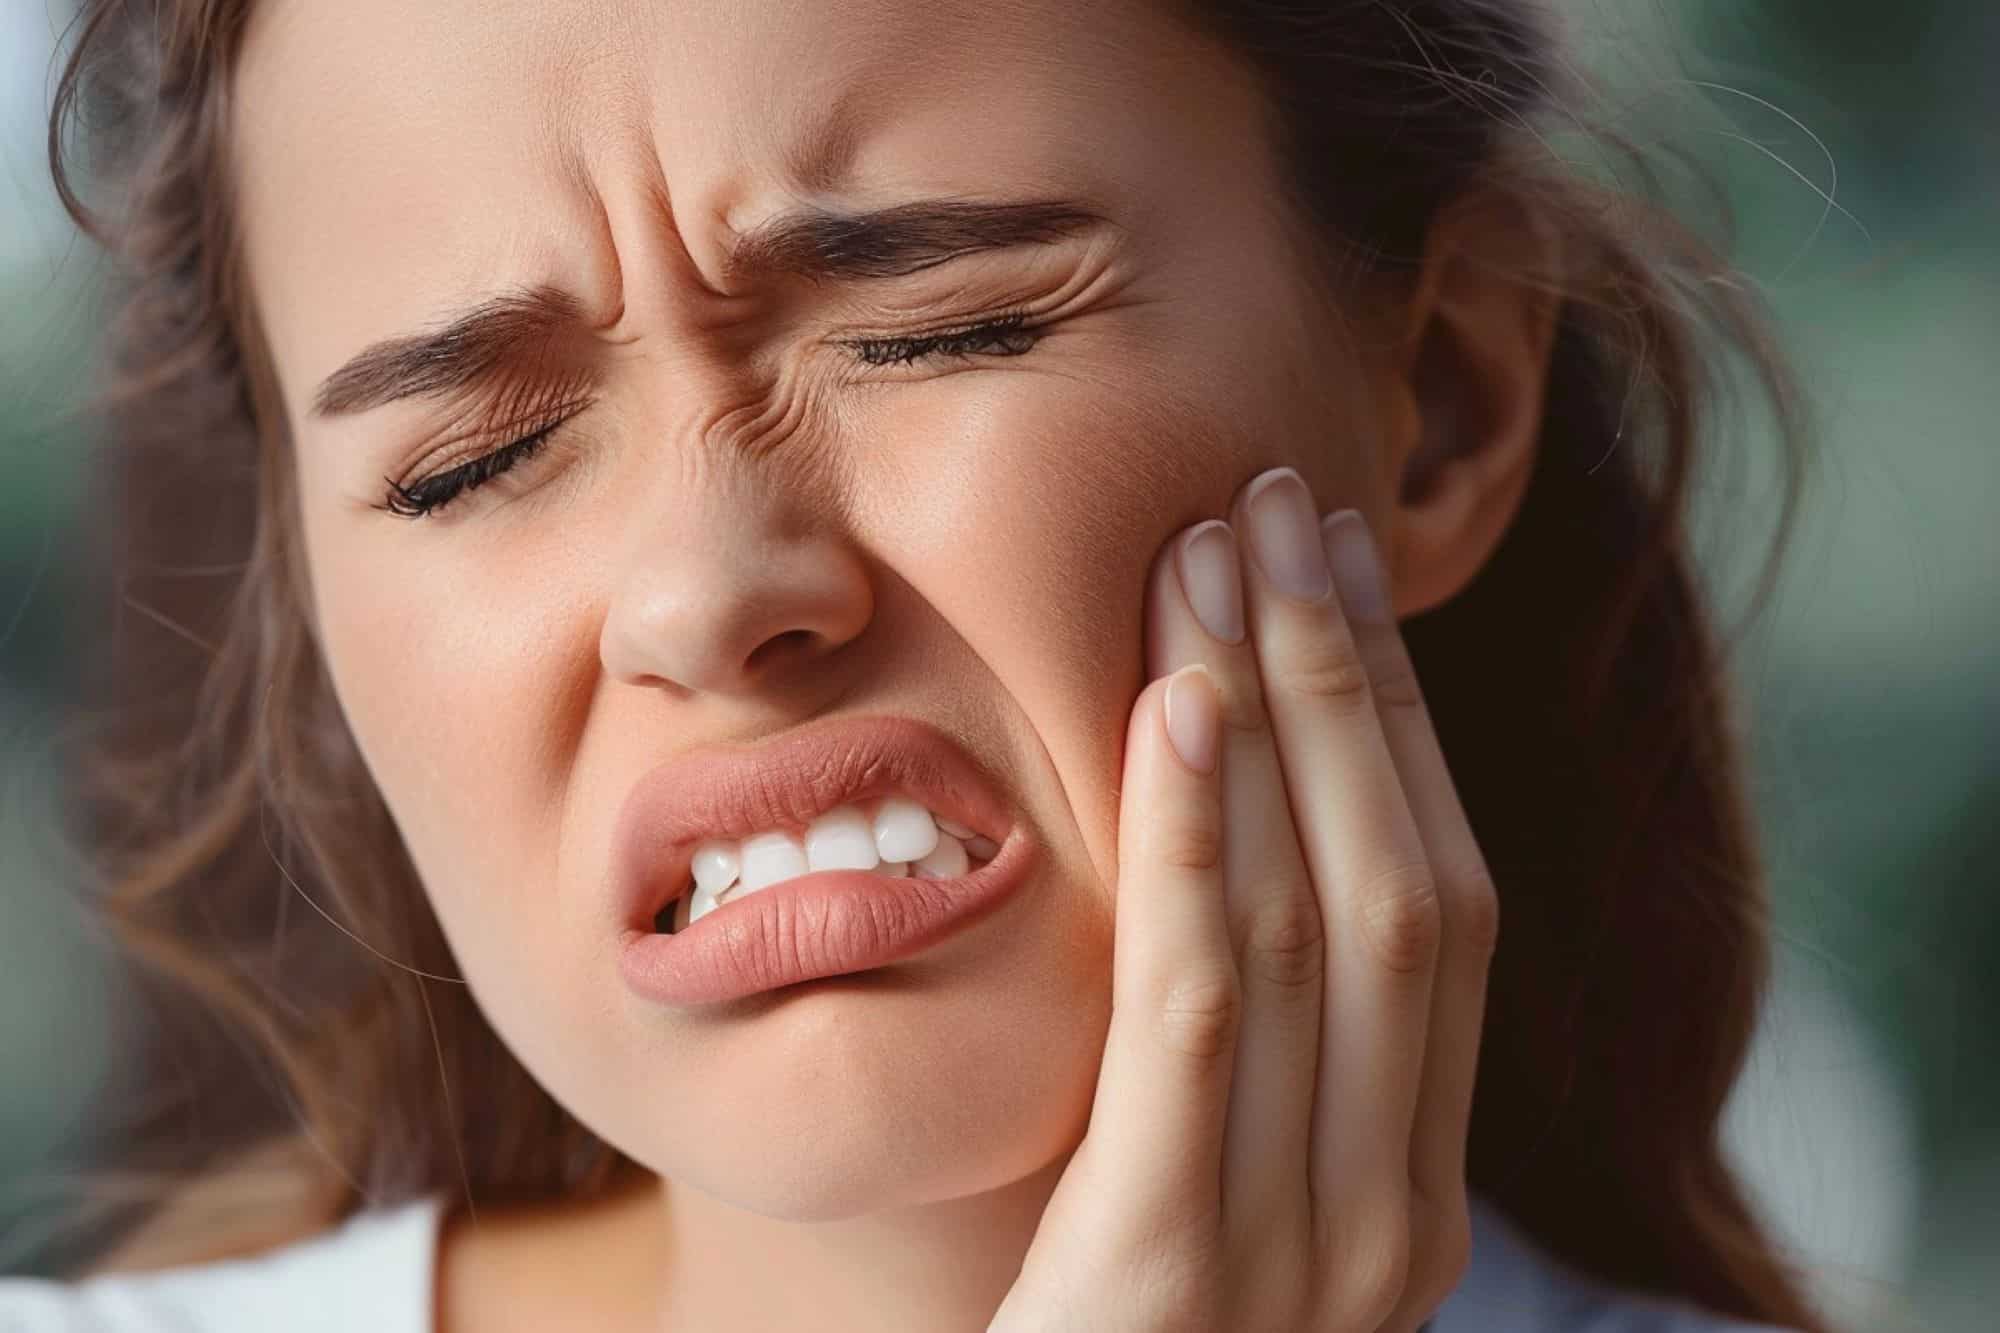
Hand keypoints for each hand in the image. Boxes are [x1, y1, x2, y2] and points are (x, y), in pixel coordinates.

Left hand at [988, 467, 1499, 1331]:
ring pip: (1328, 925)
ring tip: (1221, 552)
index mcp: (1413, 1184)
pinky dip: (1206, 848)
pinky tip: (1179, 705)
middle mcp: (1399, 1215)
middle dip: (1351, 683)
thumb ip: (1237, 1059)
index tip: (1338, 572)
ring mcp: (1307, 1255)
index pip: (1443, 910)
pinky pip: (1207, 1016)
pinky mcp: (1176, 1275)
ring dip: (1278, 718)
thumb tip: (1222, 836)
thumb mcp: (1192, 1186)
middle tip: (1285, 505)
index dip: (1400, 728)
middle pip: (1409, 887)